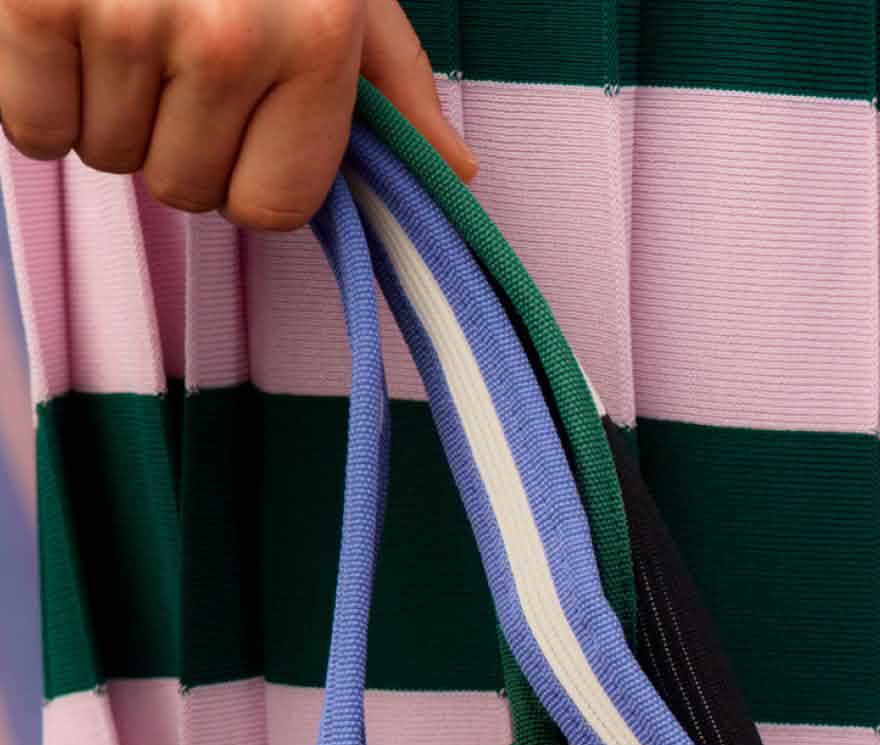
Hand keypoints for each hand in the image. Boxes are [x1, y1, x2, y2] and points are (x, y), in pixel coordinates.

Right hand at [0, 0, 467, 231]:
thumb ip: (394, 81)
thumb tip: (455, 171)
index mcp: (315, 43)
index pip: (272, 207)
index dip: (243, 178)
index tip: (235, 126)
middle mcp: (230, 39)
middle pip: (184, 188)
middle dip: (172, 140)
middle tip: (167, 62)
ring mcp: (127, 19)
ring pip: (106, 157)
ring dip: (107, 112)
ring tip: (121, 32)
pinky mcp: (38, 4)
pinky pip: (33, 127)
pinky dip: (38, 98)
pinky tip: (67, 38)